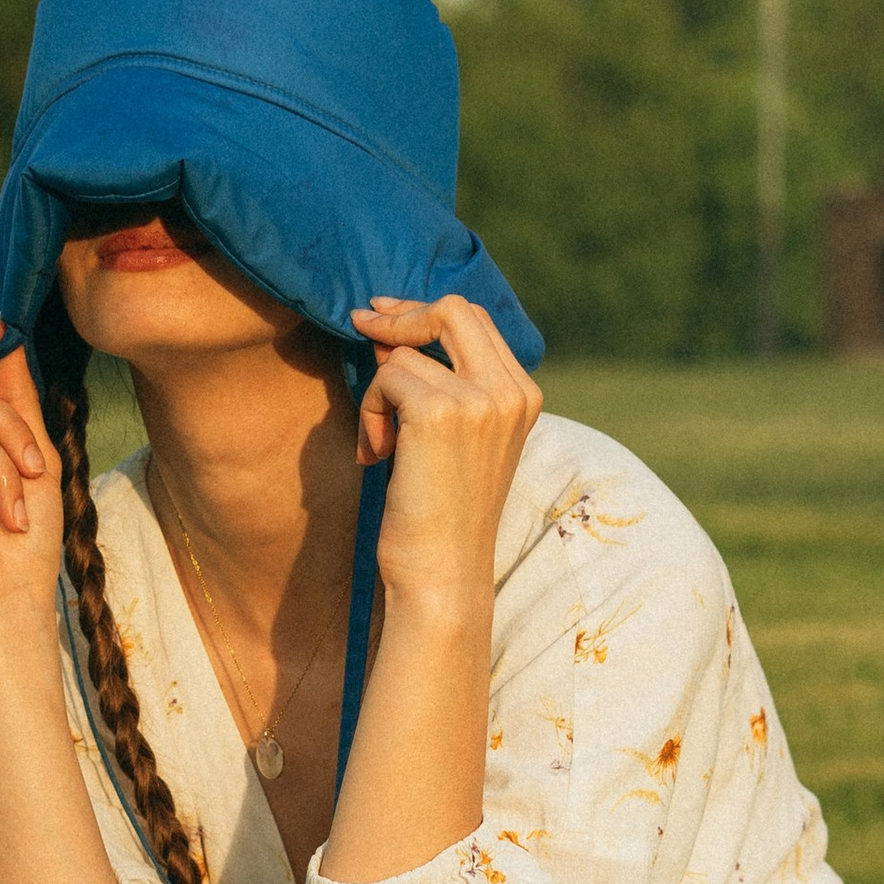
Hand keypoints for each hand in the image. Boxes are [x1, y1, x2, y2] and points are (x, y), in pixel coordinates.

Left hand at [348, 295, 542, 623]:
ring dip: (377, 394)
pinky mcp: (440, 413)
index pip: (473, 319)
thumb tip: (387, 330)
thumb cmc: (441, 514)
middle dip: (399, 316)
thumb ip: (436, 382)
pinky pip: (385, 378)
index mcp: (523, 395)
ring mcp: (479, 400)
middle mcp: (510, 391)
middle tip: (361, 329)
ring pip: (405, 352)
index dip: (423, 313)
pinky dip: (369, 413)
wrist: (442, 574)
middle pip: (451, 309)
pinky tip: (376, 456)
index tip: (383, 320)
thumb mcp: (451, 438)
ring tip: (380, 445)